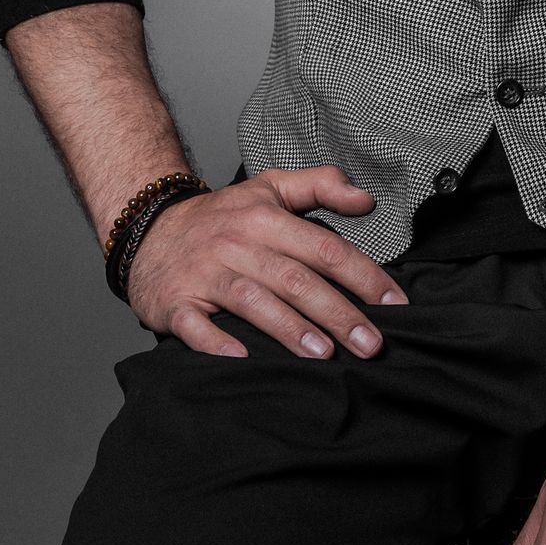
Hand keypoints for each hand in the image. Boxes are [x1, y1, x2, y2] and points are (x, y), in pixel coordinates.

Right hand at [125, 164, 407, 361]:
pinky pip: (197, 325)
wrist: (148, 229)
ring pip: (254, 302)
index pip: (325, 248)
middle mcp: (239, 245)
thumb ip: (321, 186)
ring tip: (324, 355)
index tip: (396, 303)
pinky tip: (244, 358)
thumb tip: (367, 199)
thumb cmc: (222, 216)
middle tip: (373, 344)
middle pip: (296, 280)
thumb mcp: (270, 187)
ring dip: (290, 329)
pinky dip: (217, 342)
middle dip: (338, 313)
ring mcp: (206, 274)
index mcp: (266, 218)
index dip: (364, 275)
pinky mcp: (176, 303)